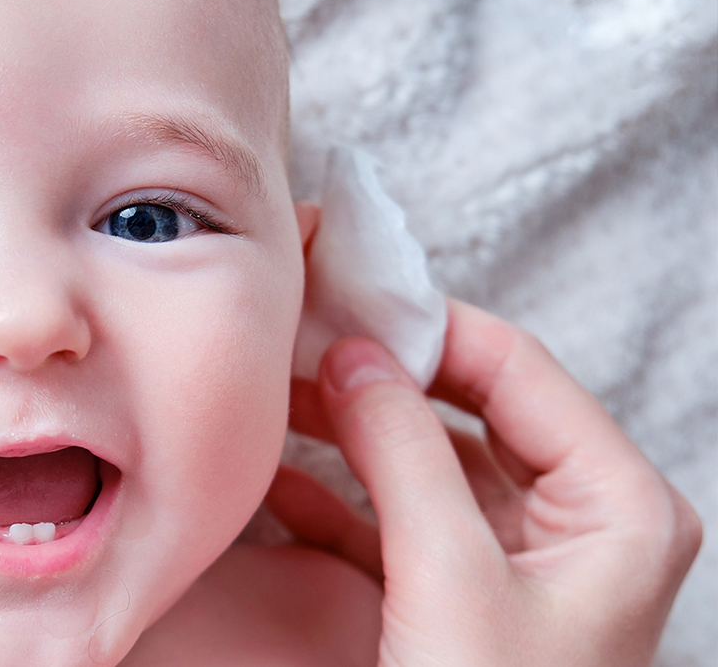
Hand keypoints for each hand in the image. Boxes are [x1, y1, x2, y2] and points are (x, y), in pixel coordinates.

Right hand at [266, 298, 701, 665]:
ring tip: (277, 398)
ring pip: (427, 459)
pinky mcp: (466, 593)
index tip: (343, 301)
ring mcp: (521, 558)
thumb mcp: (450, 576)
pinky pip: (401, 516)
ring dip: (351, 431)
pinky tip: (277, 475)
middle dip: (380, 379)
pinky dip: (340, 494)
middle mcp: (578, 519)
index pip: (517, 370)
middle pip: (470, 408)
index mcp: (617, 505)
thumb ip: (404, 452)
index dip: (428, 328)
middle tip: (300, 345)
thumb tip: (358, 353)